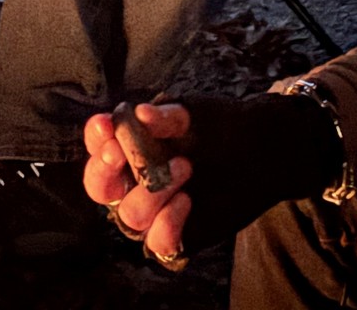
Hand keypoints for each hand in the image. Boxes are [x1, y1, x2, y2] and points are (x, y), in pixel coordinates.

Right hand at [82, 93, 344, 269]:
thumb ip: (167, 115)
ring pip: (129, 216)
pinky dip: (167, 223)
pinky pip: (158, 243)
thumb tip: (140, 114)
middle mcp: (134, 182)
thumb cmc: (220, 126)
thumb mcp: (194, 113)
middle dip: (104, 171)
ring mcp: (154, 211)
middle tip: (119, 153)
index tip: (107, 124)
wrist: (261, 150)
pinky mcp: (177, 236)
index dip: (95, 139)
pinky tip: (186, 200)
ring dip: (151, 192)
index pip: (98, 147)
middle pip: (99, 187)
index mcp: (129, 149)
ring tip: (185, 167)